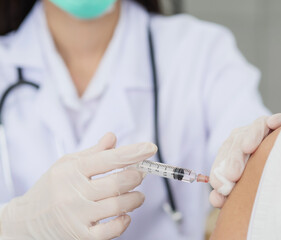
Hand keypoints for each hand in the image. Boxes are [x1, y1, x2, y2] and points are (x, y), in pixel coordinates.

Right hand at [0, 133, 156, 239]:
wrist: (27, 221)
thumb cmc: (51, 188)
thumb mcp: (66, 164)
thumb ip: (93, 152)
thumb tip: (112, 137)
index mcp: (72, 170)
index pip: (109, 158)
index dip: (133, 152)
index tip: (150, 148)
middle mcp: (73, 192)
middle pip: (117, 182)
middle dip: (136, 176)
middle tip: (141, 174)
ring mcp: (77, 215)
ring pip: (118, 205)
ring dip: (135, 198)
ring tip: (138, 195)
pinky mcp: (80, 235)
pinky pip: (109, 231)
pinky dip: (124, 221)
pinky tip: (126, 214)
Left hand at [209, 113, 280, 207]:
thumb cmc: (258, 172)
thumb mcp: (241, 182)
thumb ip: (227, 192)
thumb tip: (214, 199)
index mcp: (232, 147)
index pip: (223, 155)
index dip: (219, 170)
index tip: (219, 187)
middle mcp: (244, 136)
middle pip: (236, 142)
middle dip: (233, 158)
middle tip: (232, 175)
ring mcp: (262, 128)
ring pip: (254, 128)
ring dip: (251, 136)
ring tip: (247, 148)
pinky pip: (278, 119)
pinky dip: (276, 120)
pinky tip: (273, 123)